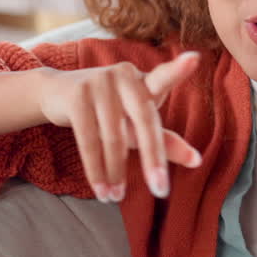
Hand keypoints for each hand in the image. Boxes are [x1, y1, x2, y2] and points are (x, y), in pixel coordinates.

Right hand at [38, 51, 202, 201]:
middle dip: (153, 159)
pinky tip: (101, 189)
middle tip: (161, 191)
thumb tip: (198, 161)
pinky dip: (95, 169)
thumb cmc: (109, 109)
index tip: (194, 59)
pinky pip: (88, 140)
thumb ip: (166, 140)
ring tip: (116, 197)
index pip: (164, 78)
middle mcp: (125, 77)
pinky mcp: (76, 96)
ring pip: (113, 137)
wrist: (58, 92)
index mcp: (145, 81)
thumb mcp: (137, 122)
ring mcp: (99, 83)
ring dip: (116, 172)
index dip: (178, 70)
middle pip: (144, 122)